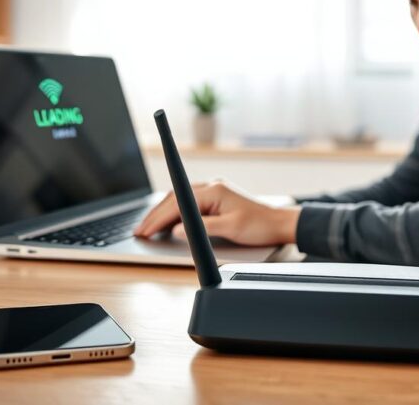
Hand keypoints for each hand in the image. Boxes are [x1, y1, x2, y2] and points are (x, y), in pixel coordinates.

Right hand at [133, 181, 300, 246]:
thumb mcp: (231, 229)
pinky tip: (166, 223)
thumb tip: (177, 230)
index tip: (146, 229)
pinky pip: (187, 203)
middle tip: (139, 231)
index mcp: (213, 190)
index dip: (158, 217)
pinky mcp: (214, 199)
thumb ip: (202, 228)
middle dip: (154, 216)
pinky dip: (174, 213)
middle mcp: (211, 186)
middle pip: (174, 199)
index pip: (178, 203)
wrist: (278, 223)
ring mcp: (212, 191)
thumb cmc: (259, 225)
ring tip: (147, 228)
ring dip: (162, 213)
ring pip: (179, 199)